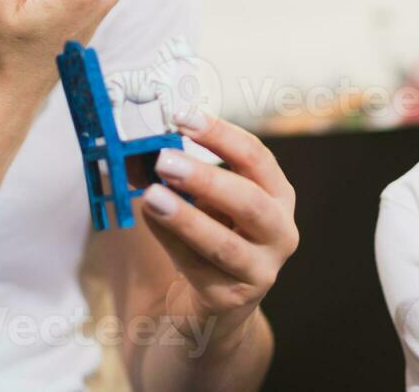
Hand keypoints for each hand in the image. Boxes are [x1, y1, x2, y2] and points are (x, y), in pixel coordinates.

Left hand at [141, 110, 298, 342]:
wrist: (219, 303)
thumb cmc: (214, 235)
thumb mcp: (207, 201)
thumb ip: (181, 176)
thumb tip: (138, 149)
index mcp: (278, 195)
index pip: (256, 157)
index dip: (220, 135)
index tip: (182, 117)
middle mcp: (281, 231)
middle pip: (248, 201)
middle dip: (205, 178)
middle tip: (164, 160)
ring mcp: (262, 270)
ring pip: (224, 243)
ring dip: (185, 217)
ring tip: (151, 196)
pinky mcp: (233, 299)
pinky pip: (199, 268)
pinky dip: (171, 242)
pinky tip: (151, 220)